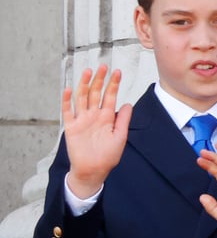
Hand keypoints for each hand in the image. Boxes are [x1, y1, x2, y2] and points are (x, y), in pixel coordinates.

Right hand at [63, 65, 132, 197]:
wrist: (93, 170)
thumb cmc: (108, 156)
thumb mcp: (120, 137)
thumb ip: (123, 120)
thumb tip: (128, 103)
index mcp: (107, 117)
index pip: (110, 96)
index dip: (114, 84)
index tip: (118, 72)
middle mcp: (94, 115)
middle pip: (96, 93)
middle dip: (99, 80)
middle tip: (103, 66)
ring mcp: (82, 120)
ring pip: (82, 98)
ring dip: (84, 85)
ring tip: (87, 71)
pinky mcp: (71, 127)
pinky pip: (68, 112)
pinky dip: (67, 100)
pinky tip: (69, 89)